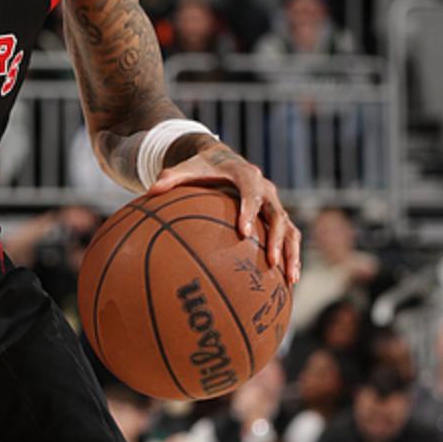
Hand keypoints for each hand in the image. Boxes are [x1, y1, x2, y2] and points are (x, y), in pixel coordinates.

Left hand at [148, 142, 301, 283]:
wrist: (222, 159)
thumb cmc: (201, 167)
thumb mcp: (186, 168)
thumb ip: (170, 178)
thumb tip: (149, 191)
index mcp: (246, 175)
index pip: (251, 193)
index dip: (249, 212)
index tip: (244, 233)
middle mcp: (266, 189)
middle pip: (277, 214)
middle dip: (277, 239)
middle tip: (271, 262)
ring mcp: (274, 203)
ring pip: (290, 229)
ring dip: (291, 253)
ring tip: (290, 279)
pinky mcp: (277, 215)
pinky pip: (291, 237)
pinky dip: (293, 256)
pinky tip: (289, 282)